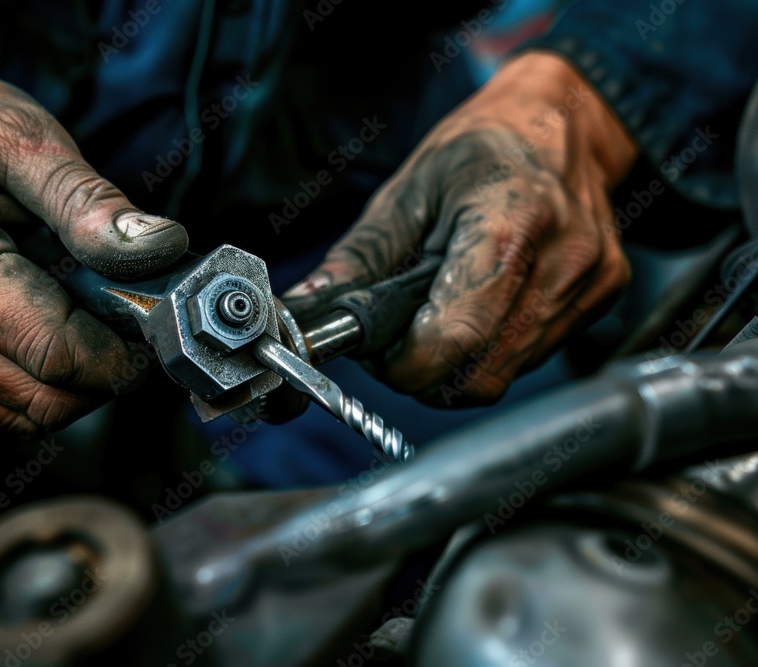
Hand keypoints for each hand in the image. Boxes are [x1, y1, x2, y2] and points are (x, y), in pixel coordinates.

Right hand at [0, 19, 188, 432]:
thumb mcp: (22, 136)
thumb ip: (89, 201)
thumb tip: (161, 249)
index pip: (55, 354)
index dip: (123, 350)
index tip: (155, 314)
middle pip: (48, 400)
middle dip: (106, 368)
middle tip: (125, 308)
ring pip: (30, 415)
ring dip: (77, 377)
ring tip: (79, 305)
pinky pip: (6, 407)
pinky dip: (42, 378)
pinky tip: (43, 318)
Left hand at [283, 53, 637, 405]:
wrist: (563, 121)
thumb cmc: (480, 148)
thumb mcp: (406, 189)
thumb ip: (359, 258)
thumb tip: (309, 307)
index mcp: (509, 219)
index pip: (456, 335)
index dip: (407, 363)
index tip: (380, 353)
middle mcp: (562, 258)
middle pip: (479, 372)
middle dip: (427, 371)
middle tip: (403, 335)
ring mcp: (590, 281)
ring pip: (504, 373)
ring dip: (458, 363)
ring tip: (442, 310)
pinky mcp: (604, 297)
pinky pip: (530, 357)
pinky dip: (492, 349)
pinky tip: (481, 306)